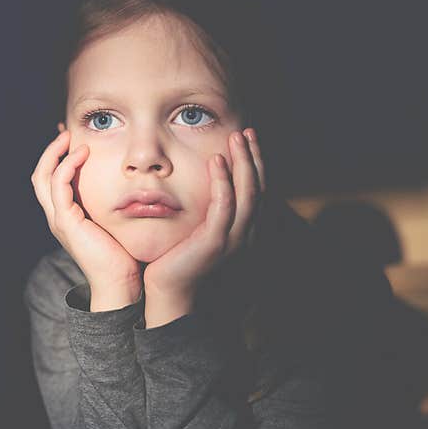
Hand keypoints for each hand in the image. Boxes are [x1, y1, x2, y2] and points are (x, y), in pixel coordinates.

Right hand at [31, 125, 142, 308]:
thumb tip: (126, 183)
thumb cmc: (122, 255)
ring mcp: (58, 220)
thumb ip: (111, 203)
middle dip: (51, 151)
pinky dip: (67, 166)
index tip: (71, 139)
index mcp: (66, 216)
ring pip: (43, 178)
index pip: (51, 180)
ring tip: (71, 138)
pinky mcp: (66, 222)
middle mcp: (57, 217)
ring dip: (55, 153)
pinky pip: (59, 186)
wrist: (120, 283)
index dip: (57, 158)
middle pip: (39, 176)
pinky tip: (82, 154)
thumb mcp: (114, 221)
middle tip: (67, 132)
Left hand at [142, 128, 265, 321]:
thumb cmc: (177, 265)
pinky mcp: (215, 244)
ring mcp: (233, 240)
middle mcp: (245, 235)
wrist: (170, 298)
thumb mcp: (195, 234)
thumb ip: (205, 214)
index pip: (256, 191)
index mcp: (242, 232)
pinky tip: (217, 161)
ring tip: (236, 137)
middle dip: (254, 157)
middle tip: (247, 130)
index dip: (254, 164)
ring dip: (243, 162)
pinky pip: (224, 207)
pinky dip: (223, 182)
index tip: (247, 139)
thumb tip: (201, 190)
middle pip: (258, 188)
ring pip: (246, 193)